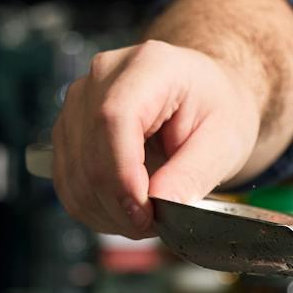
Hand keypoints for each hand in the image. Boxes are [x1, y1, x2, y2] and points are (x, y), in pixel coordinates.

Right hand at [50, 39, 261, 237]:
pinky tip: (123, 212)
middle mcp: (104, 76)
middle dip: (117, 204)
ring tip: (144, 220)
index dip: (122, 175)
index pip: (114, 119)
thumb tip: (161, 206)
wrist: (205, 95)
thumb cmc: (218, 109)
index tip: (145, 214)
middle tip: (154, 226)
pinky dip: (93, 207)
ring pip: (72, 172)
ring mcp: (80, 100)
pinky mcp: (70, 127)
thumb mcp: (225, 141)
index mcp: (149, 66)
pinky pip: (67, 179)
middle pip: (88, 152)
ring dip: (105, 211)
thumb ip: (192, 174)